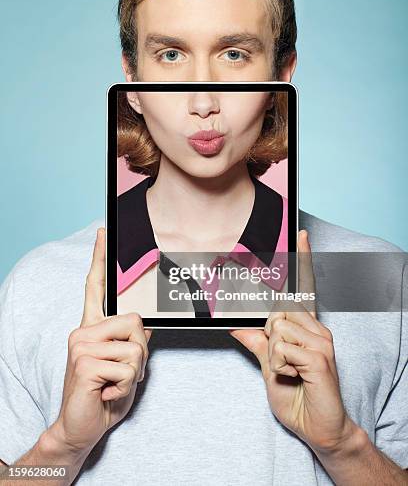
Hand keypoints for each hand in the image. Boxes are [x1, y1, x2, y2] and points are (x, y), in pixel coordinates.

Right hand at [46, 227, 151, 455]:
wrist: (82, 426)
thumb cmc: (104, 393)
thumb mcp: (124, 363)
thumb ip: (132, 339)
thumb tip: (146, 321)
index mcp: (92, 327)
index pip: (96, 286)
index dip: (100, 258)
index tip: (103, 232)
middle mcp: (83, 330)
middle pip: (135, 321)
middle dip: (140, 351)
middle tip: (123, 373)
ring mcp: (81, 345)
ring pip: (136, 347)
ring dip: (134, 373)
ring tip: (114, 384)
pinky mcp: (84, 362)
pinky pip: (128, 367)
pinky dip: (126, 386)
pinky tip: (106, 392)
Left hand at [230, 230, 354, 453]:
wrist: (319, 428)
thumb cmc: (296, 395)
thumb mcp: (269, 365)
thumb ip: (256, 341)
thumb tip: (235, 323)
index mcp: (307, 326)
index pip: (304, 288)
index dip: (302, 260)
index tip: (301, 235)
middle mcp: (316, 328)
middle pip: (276, 310)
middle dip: (269, 336)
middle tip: (282, 361)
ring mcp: (320, 340)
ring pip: (275, 327)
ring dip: (273, 354)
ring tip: (289, 371)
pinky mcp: (319, 356)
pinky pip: (281, 348)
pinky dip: (279, 366)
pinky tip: (294, 377)